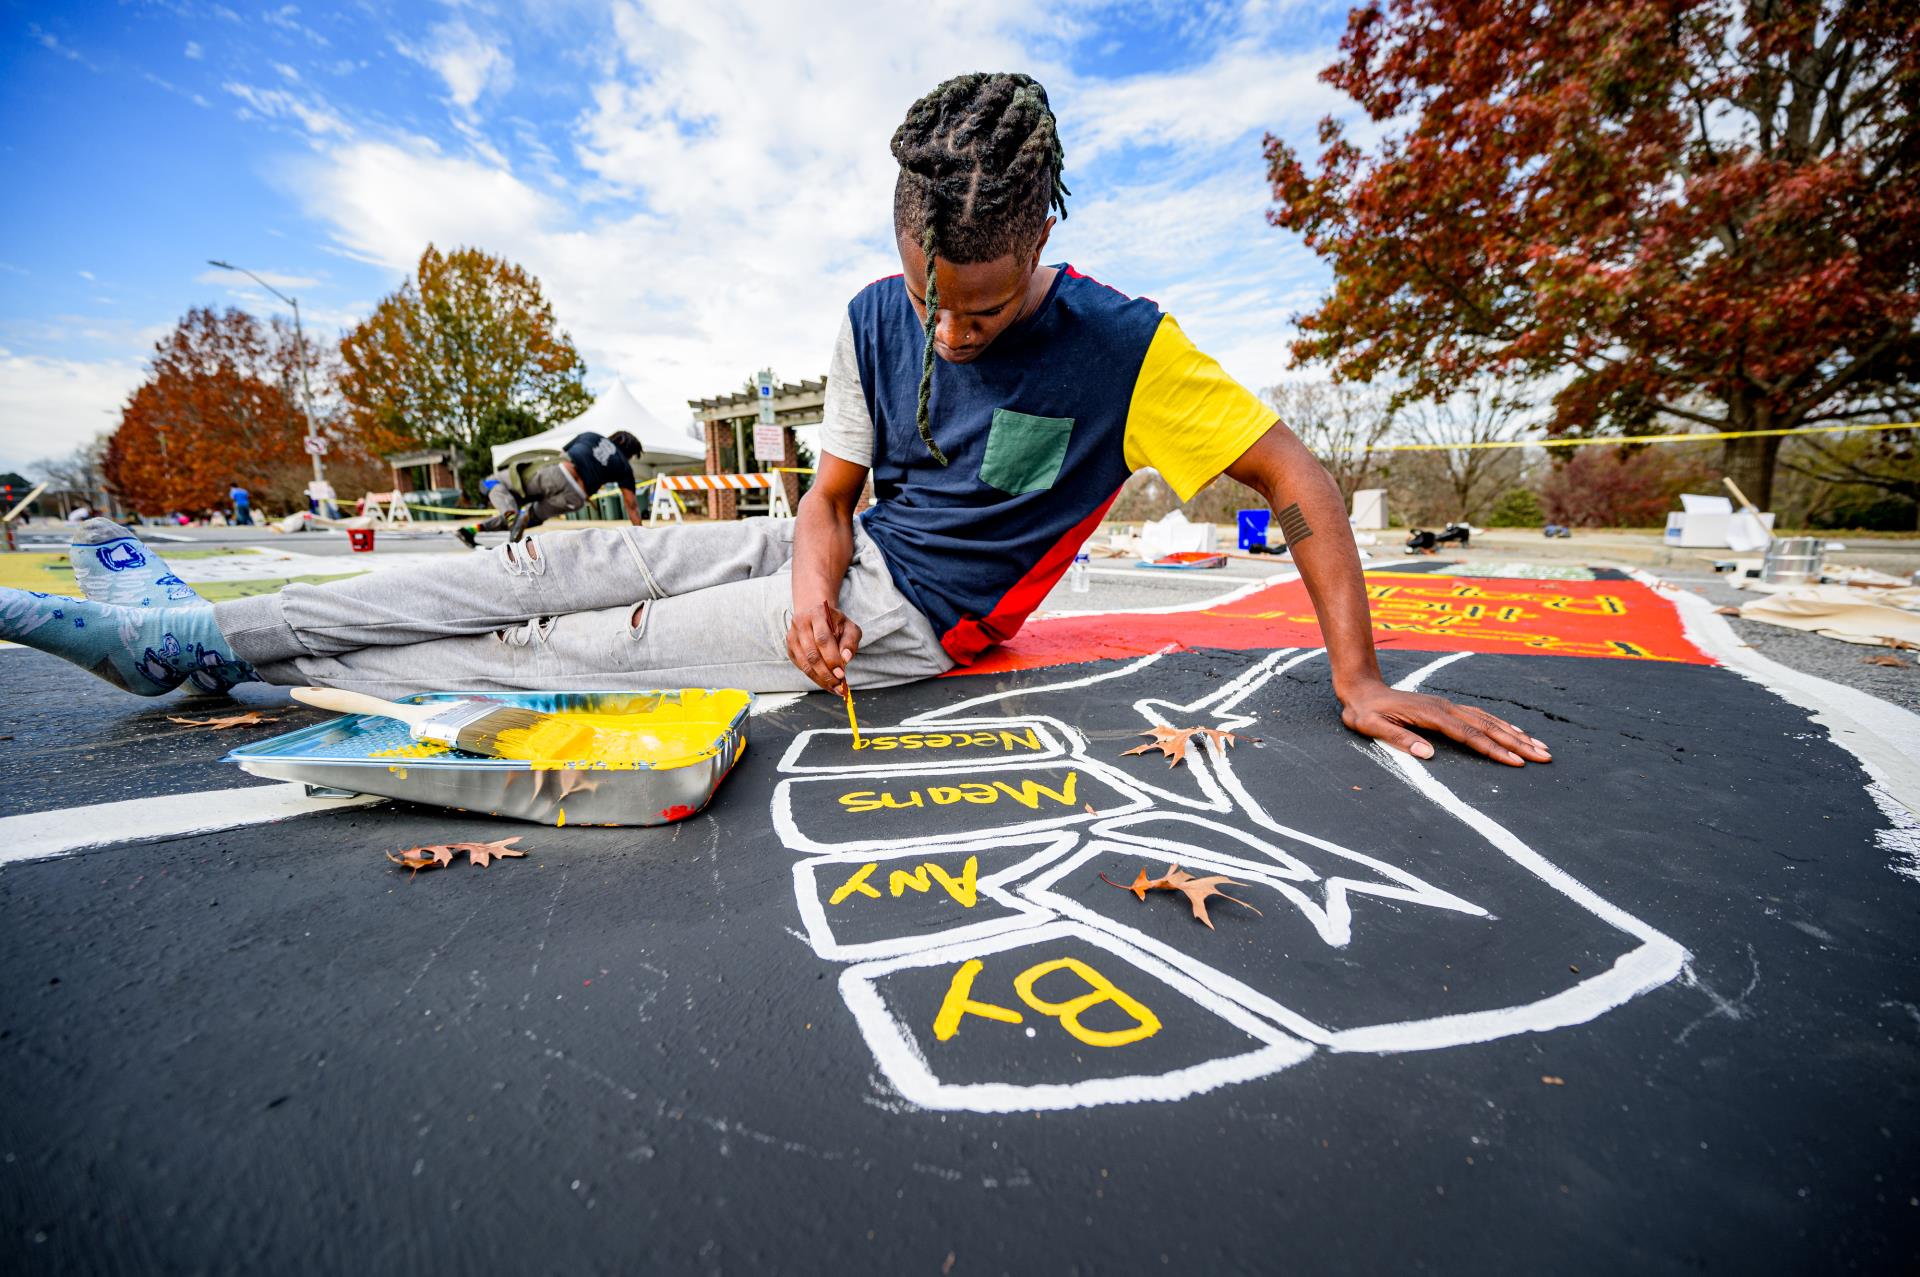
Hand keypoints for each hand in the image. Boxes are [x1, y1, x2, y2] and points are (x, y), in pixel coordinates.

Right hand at [787, 600, 861, 695]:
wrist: (814, 613)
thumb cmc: (835, 622)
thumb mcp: (849, 627)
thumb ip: (850, 642)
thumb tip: (845, 659)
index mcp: (818, 614)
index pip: (823, 639)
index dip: (832, 658)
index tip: (841, 674)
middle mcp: (801, 624)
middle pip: (812, 654)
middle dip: (826, 673)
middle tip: (838, 685)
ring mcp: (793, 636)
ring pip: (804, 663)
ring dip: (820, 678)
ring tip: (834, 687)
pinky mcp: (790, 648)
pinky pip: (801, 667)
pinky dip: (814, 677)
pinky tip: (826, 683)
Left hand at [1338, 680, 1551, 766]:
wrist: (1361, 689)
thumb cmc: (1365, 712)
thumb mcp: (1372, 727)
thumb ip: (1398, 739)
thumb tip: (1427, 753)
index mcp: (1431, 715)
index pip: (1469, 735)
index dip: (1493, 750)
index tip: (1515, 761)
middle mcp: (1445, 708)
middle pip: (1488, 727)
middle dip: (1517, 743)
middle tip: (1544, 756)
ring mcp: (1448, 706)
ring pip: (1488, 720)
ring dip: (1515, 734)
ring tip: (1540, 746)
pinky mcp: (1447, 708)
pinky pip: (1480, 716)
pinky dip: (1500, 724)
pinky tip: (1514, 731)